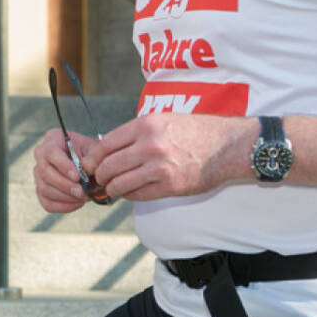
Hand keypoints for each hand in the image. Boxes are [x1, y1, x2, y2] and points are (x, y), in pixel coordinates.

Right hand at [33, 128, 95, 212]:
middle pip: (45, 172)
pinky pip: (47, 203)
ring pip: (45, 189)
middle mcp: (41, 155)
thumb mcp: (95, 150)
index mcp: (53, 139)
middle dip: (65, 185)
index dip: (63, 166)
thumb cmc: (92, 155)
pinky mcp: (41, 190)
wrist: (91, 166)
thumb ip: (91, 158)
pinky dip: (63, 206)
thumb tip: (85, 169)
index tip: (78, 177)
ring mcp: (39, 174)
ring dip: (66, 197)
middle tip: (83, 192)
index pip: (51, 153)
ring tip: (84, 197)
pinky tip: (78, 203)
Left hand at [88, 113, 253, 200]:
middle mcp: (149, 145)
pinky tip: (129, 193)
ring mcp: (159, 167)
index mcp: (145, 125)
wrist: (227, 146)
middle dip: (98, 175)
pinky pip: (138, 194)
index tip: (89, 164)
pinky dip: (129, 195)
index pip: (105, 144)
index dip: (93, 157)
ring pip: (120, 183)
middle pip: (109, 165)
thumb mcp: (163, 120)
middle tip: (97, 179)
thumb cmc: (195, 131)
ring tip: (110, 189)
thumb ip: (137, 133)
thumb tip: (109, 148)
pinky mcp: (170, 186)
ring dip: (111, 188)